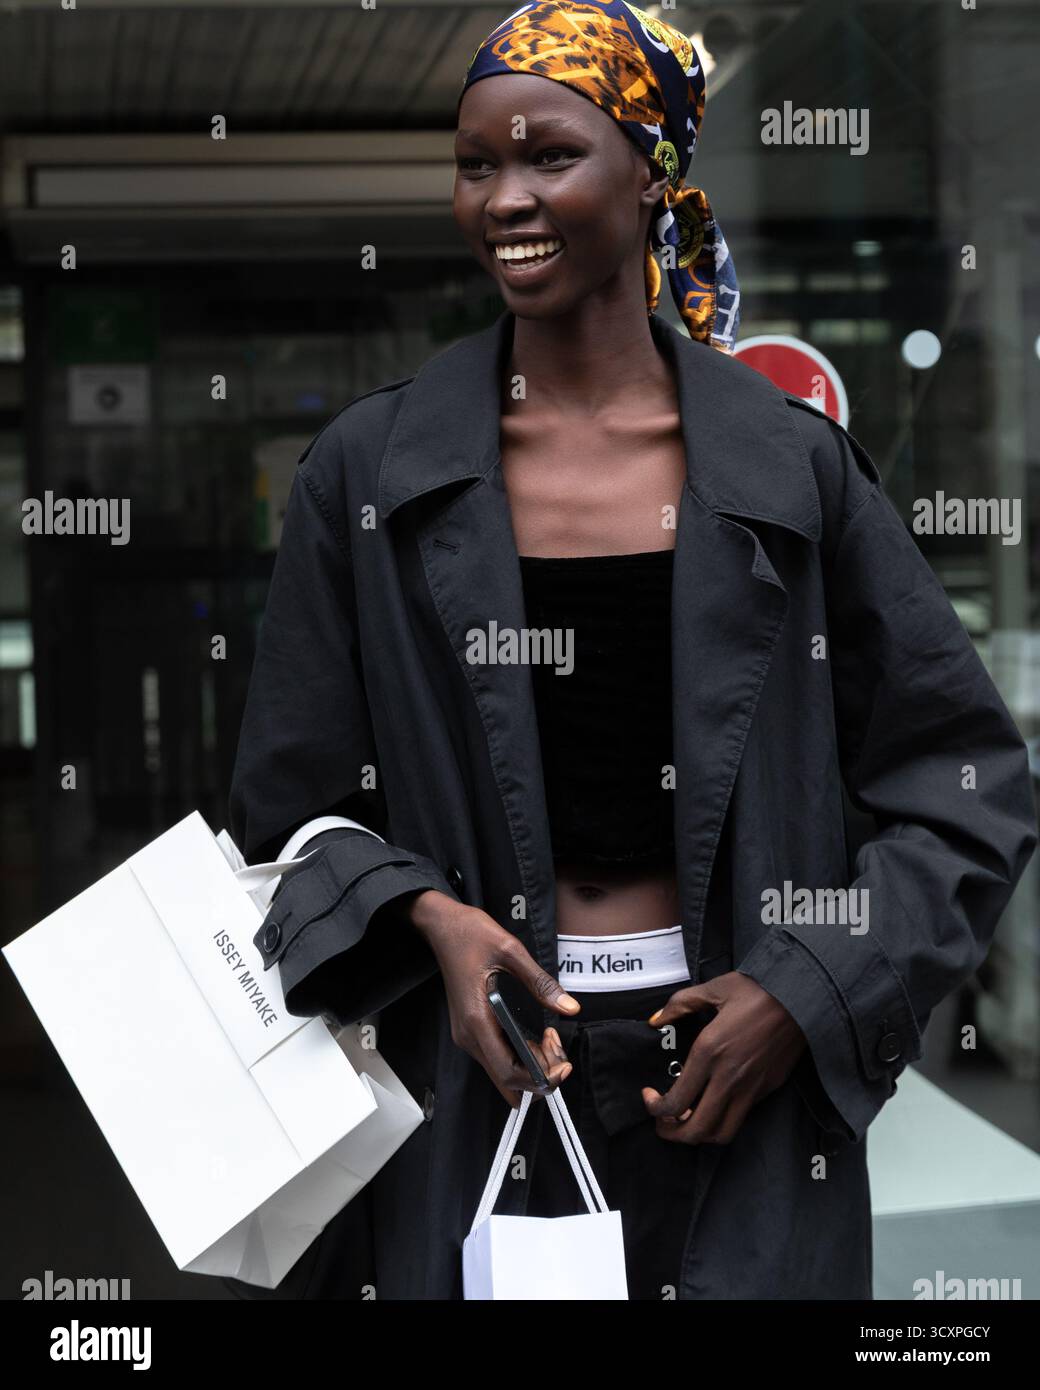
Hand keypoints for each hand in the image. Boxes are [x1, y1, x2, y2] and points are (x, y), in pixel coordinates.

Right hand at [407, 890, 579, 1106]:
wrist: (442, 927)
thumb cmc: (470, 934)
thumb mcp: (511, 951)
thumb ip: (540, 982)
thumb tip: (570, 1008)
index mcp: (477, 1019)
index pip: (509, 1072)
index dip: (539, 1079)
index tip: (563, 1066)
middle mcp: (469, 1035)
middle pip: (507, 1079)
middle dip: (540, 1074)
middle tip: (560, 1047)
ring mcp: (467, 1034)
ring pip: (503, 1070)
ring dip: (531, 1065)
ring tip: (551, 1039)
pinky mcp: (471, 1028)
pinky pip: (498, 1055)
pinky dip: (520, 1055)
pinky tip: (536, 1037)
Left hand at [641, 971, 806, 1144]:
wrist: (802, 996)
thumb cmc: (757, 990)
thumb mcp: (713, 989)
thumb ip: (679, 1004)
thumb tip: (656, 1019)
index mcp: (709, 1052)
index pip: (675, 1101)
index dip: (655, 1107)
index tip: (650, 1096)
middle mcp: (729, 1077)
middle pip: (696, 1130)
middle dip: (672, 1134)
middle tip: (662, 1122)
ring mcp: (751, 1087)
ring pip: (721, 1133)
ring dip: (699, 1134)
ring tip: (687, 1119)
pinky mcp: (768, 1088)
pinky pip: (741, 1117)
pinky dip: (722, 1120)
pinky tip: (714, 1103)